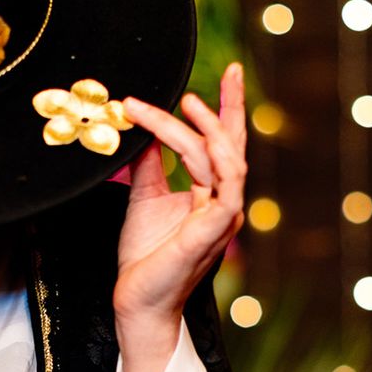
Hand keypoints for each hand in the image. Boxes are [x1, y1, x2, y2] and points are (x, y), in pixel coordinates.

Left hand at [112, 62, 245, 371]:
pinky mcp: (213, 230)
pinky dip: (215, 159)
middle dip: (234, 107)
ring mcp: (222, 218)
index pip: (220, 146)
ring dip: (208, 128)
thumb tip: (142, 131)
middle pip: (235, 146)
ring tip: (187, 103)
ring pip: (227, 160)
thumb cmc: (144, 257)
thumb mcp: (143, 199)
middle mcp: (223, 203)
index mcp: (209, 196)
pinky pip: (225, 187)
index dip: (222, 112)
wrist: (136, 300)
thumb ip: (148, 166)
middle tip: (233, 72)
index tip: (217, 80)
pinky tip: (201, 137)